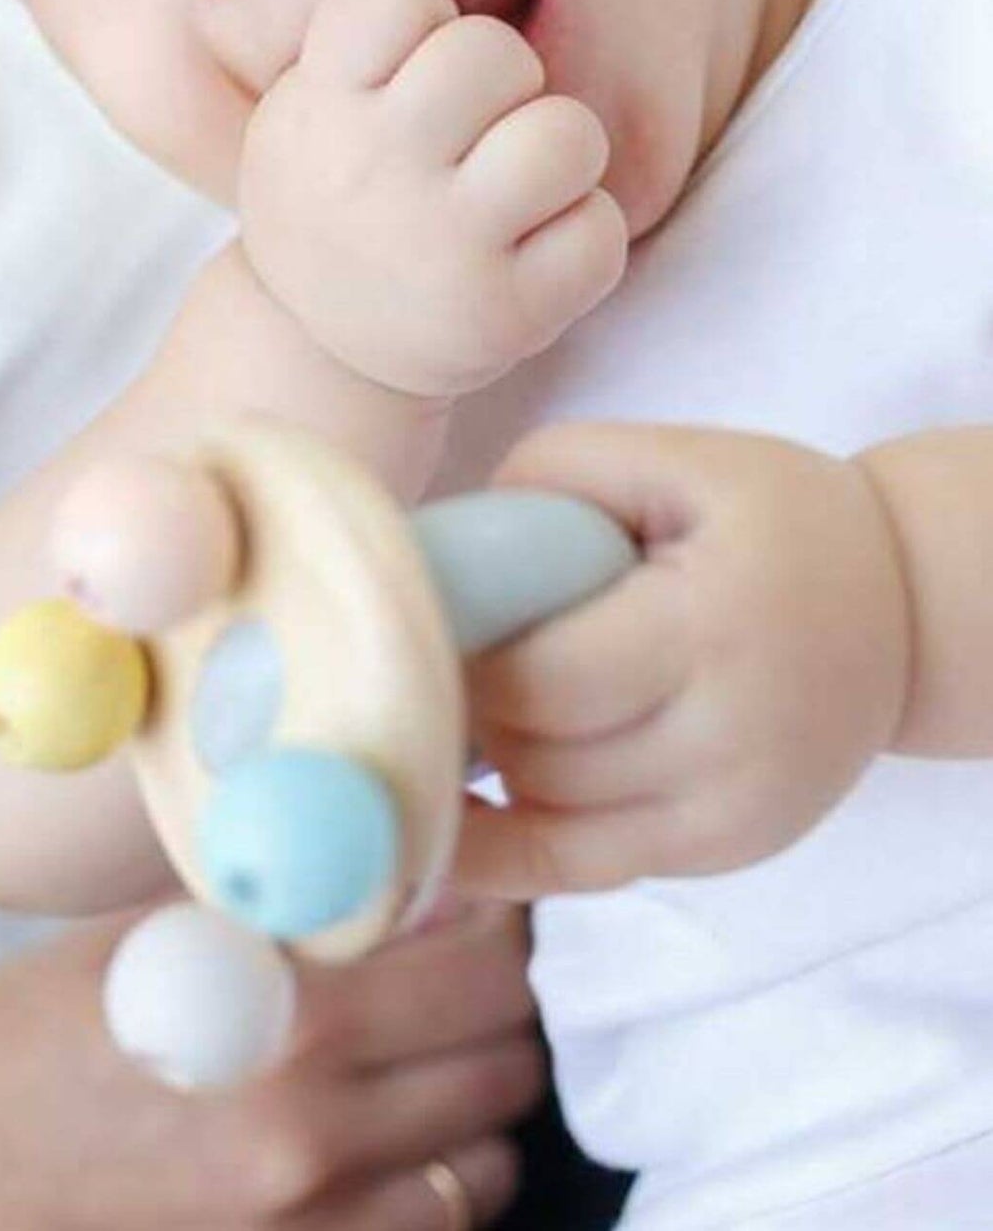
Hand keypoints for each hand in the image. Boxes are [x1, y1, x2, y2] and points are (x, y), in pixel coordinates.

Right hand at [0, 900, 541, 1229]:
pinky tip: (381, 1147)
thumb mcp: (144, 942)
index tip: (473, 897)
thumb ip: (284, 917)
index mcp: (289, 1025)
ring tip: (420, 1061)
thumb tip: (395, 887)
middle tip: (448, 969)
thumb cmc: (4, 1049)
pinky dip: (434, 1186)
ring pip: (491, 1163)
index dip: (495, 916)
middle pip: (508, 1060)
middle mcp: (322, 1139)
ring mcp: (311, 1230)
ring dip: (473, 1102)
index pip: (485, 962)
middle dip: (495, 1000)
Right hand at [238, 0, 626, 399]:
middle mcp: (375, 176)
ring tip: (515, 193)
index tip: (402, 74)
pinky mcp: (505, 315)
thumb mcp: (313, 116)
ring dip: (556, 155)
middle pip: (491, 54)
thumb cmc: (336, 207)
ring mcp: (443, 248)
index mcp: (321, 113)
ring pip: (565, 135)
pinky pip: (600, 230)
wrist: (318, 359)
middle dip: (502, 83)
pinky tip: (531, 257)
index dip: (419, 19)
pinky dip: (581, 239)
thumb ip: (379, 45)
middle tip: (473, 137)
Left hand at [454, 425, 912, 898]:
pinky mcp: (724, 851)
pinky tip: (453, 818)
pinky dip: (505, 847)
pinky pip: (581, 867)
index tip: (422, 623)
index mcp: (710, 628)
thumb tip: (446, 547)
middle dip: (468, 710)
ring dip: (493, 762)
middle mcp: (730, 739)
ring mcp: (732, 814)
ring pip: (551, 810)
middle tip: (433, 662)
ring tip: (474, 702)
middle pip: (539, 754)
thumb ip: (555, 475)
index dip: (460, 660)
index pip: (540, 682)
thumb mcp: (675, 458)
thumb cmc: (776, 521)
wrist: (905, 612)